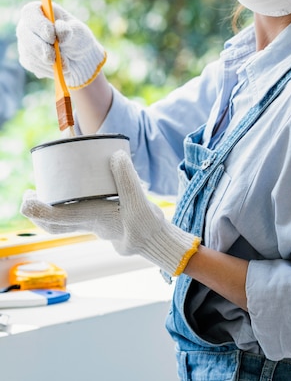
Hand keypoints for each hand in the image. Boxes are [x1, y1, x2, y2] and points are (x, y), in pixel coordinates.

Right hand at [16, 1, 105, 88]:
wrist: (79, 57)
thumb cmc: (78, 38)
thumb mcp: (78, 31)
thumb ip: (69, 30)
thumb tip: (60, 31)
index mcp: (40, 11)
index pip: (30, 13)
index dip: (39, 25)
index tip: (51, 37)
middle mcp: (28, 25)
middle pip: (25, 34)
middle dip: (41, 48)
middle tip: (54, 59)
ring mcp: (25, 42)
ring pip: (29, 52)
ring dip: (48, 62)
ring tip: (67, 66)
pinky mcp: (26, 57)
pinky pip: (32, 65)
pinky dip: (47, 69)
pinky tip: (60, 69)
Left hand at [21, 150, 199, 276]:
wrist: (157, 242)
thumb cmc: (147, 226)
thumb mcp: (140, 202)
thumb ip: (127, 178)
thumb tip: (115, 154)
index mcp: (93, 220)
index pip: (57, 218)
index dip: (37, 209)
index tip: (26, 199)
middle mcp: (90, 223)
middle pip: (53, 223)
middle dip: (36, 211)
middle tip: (29, 194)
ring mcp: (95, 223)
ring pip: (63, 220)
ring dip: (49, 209)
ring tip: (44, 191)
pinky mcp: (103, 219)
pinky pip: (76, 214)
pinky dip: (68, 204)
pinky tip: (76, 190)